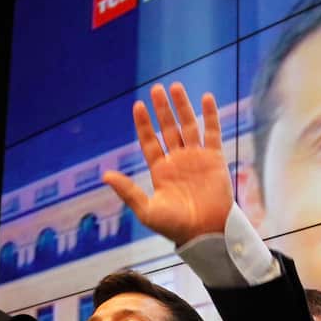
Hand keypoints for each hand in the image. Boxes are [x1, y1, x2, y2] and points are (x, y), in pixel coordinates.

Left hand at [103, 82, 233, 246]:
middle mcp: (177, 161)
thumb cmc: (175, 227)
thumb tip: (105, 175)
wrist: (206, 233)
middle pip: (168, 128)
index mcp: (160, 171)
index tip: (138, 106)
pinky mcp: (214, 159)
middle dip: (162, 109)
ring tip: (175, 87)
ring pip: (188, 126)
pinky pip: (212, 133)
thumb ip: (128, 191)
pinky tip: (206, 98)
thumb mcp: (146, 211)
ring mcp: (196, 158)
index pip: (150, 141)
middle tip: (156, 89)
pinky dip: (210, 115)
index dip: (144, 124)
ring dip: (182, 106)